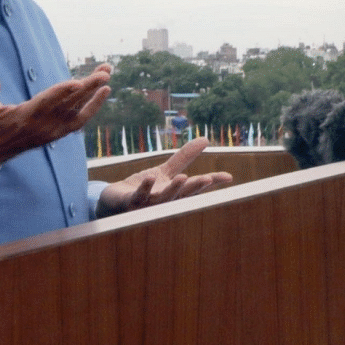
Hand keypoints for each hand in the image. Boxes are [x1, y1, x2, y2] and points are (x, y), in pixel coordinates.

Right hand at [0, 65, 111, 166]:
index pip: (48, 103)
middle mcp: (44, 124)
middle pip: (70, 103)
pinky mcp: (58, 132)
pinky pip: (80, 120)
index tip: (79, 83)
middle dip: (89, 86)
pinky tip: (103, 91)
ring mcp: (53, 129)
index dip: (63, 92)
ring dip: (94, 91)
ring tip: (107, 72)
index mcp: (26, 117)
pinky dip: (93, 106)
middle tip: (105, 71)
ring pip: (79, 109)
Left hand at [97, 137, 232, 216]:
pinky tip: (150, 178)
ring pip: (163, 198)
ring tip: (183, 178)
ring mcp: (148, 205)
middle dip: (194, 188)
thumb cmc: (143, 188)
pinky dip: (145, 188)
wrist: (115, 200)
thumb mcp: (166, 170)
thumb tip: (206, 139)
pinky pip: (139, 196)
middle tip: (207, 179)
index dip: (212, 182)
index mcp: (175, 194)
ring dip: (173, 189)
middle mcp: (165, 202)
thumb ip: (185, 157)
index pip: (197, 188)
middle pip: (182, 195)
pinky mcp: (130, 202)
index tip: (229, 177)